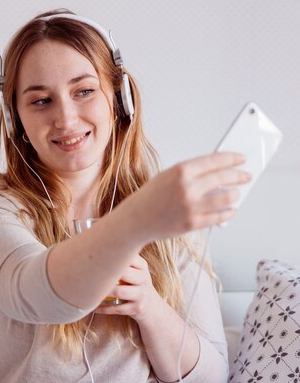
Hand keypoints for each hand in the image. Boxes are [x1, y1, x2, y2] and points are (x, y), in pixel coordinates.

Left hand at [95, 253, 158, 323]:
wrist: (151, 306)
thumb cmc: (136, 283)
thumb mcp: (137, 269)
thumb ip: (124, 258)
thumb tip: (98, 244)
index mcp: (142, 266)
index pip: (129, 257)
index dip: (113, 256)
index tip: (98, 254)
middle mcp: (143, 279)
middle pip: (124, 273)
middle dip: (107, 272)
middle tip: (90, 271)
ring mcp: (141, 295)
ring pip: (119, 291)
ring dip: (104, 290)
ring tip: (90, 288)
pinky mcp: (136, 309)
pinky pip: (117, 308)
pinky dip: (103, 308)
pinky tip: (94, 306)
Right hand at [136, 151, 250, 239]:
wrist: (136, 220)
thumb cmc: (151, 197)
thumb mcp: (168, 176)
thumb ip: (192, 172)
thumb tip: (218, 170)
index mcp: (181, 171)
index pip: (215, 160)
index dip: (232, 158)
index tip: (241, 158)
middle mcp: (187, 188)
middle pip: (224, 178)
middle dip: (239, 176)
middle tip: (246, 176)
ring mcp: (191, 207)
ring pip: (226, 198)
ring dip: (235, 195)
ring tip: (237, 193)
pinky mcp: (193, 223)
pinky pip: (219, 217)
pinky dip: (228, 213)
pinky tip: (231, 210)